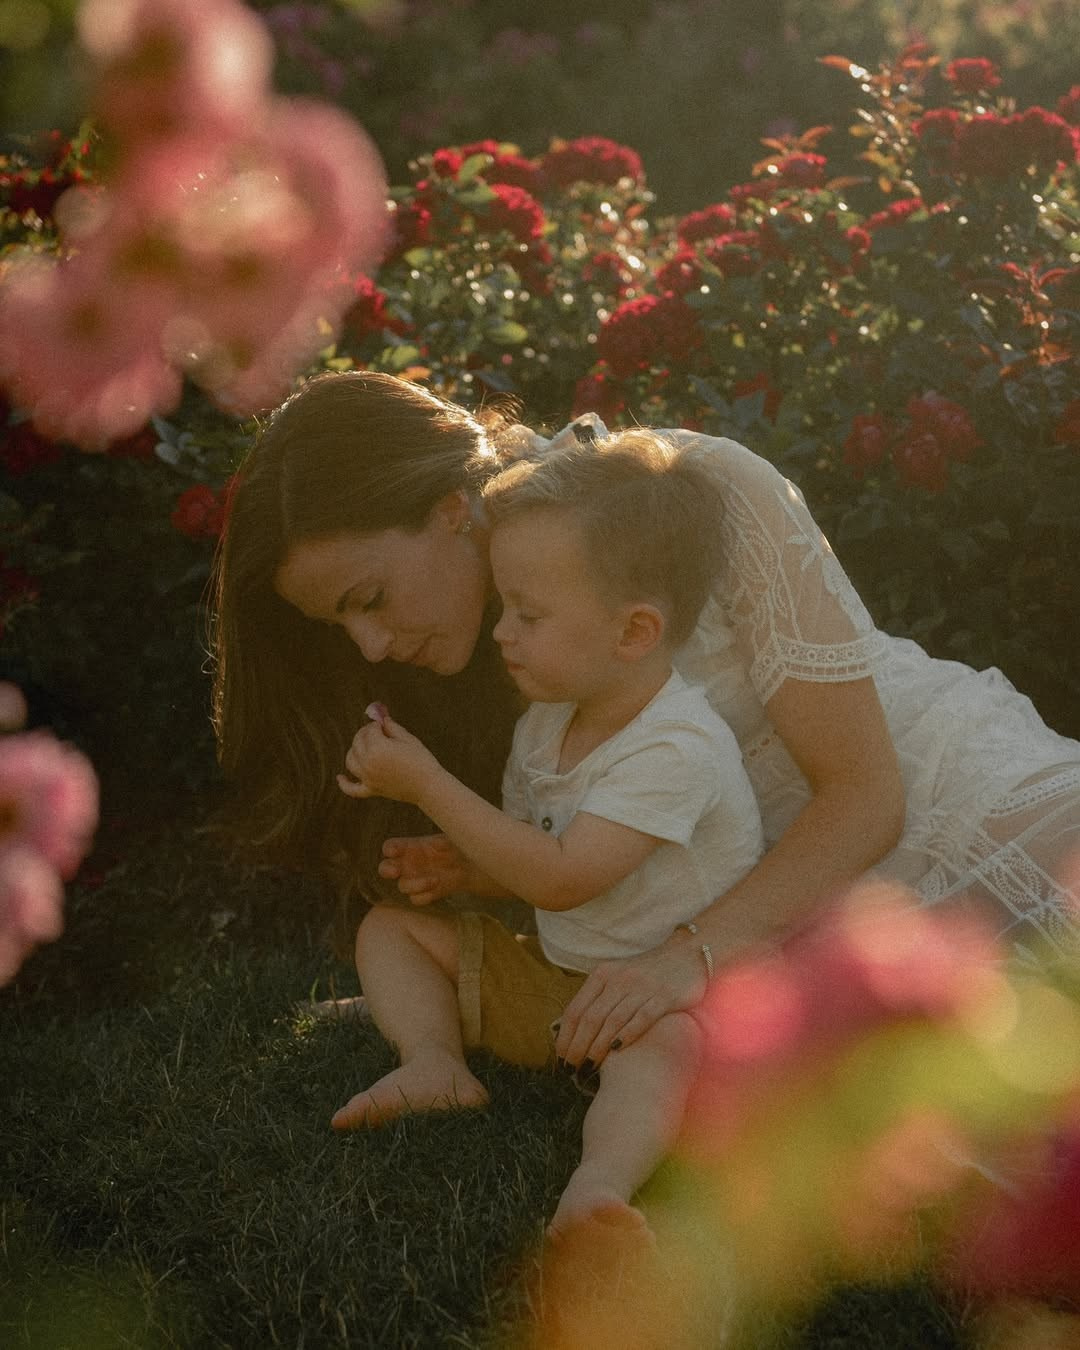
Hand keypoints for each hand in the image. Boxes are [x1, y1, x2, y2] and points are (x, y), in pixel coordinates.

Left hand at [337, 714, 438, 804]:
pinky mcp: (371, 790)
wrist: (428, 787)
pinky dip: (344, 783)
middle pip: (358, 742)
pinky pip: (352, 789)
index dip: (377, 724)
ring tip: (364, 745)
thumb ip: (391, 727)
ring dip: (354, 750)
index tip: (383, 723)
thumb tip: (381, 719)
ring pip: (351, 760)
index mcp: (377, 747)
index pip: (370, 730)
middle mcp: (368, 762)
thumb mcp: (408, 739)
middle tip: (375, 730)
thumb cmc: (421, 760)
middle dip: (365, 733)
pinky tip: (339, 777)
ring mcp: (368, 777)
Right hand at [378, 834, 472, 905]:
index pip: (391, 846)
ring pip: (402, 886)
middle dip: (387, 870)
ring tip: (435, 879)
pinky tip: (437, 888)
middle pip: (385, 868)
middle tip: (395, 871)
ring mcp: (413, 879)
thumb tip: (437, 843)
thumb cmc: (455, 847)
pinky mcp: (423, 893)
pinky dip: (424, 896)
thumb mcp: (452, 840)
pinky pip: (416, 899)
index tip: (394, 851)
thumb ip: (444, 841)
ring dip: (416, 885)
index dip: (389, 849)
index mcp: (409, 846)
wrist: (468, 866)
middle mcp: (406, 863)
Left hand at [555, 938, 707, 1069]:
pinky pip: (641, 1019)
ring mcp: (641, 988)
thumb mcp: (617, 978)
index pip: (576, 1009)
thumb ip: (597, 999)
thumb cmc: (647, 973)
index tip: (560, 1058)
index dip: (565, 1036)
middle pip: (591, 1018)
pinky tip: (617, 1052)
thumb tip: (570, 1030)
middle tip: (571, 1070)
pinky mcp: (663, 996)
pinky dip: (627, 1035)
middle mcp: (618, 980)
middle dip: (578, 1047)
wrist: (687, 955)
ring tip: (589, 1068)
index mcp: (602, 975)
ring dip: (598, 1047)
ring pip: (612, 1021)